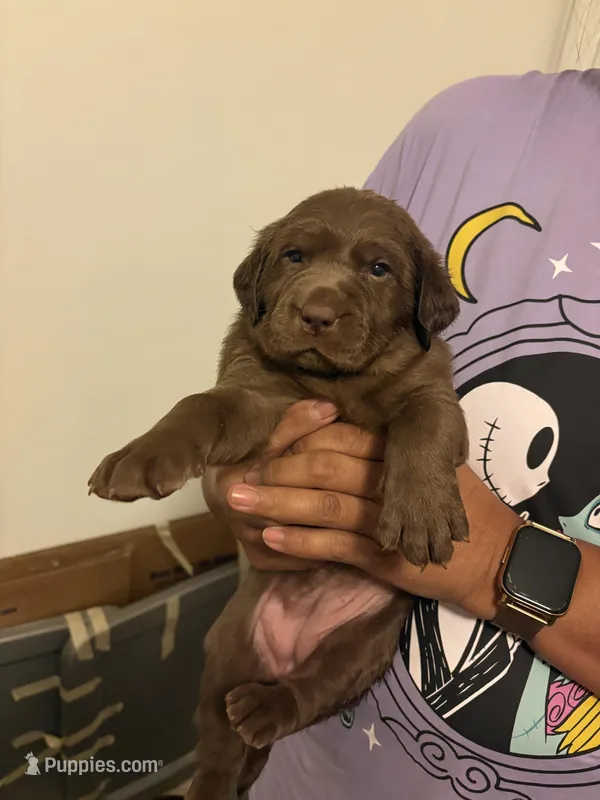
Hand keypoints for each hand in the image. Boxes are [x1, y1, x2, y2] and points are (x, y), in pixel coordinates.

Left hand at [203, 399, 517, 615]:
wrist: (489, 557)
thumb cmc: (445, 508)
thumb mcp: (414, 471)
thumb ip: (372, 458)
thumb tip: (314, 446)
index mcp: (396, 452)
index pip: (338, 436)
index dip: (295, 439)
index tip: (259, 445)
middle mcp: (391, 478)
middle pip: (323, 466)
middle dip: (275, 470)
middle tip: (234, 475)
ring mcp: (390, 517)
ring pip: (324, 504)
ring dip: (276, 502)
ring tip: (238, 502)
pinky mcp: (388, 556)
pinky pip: (336, 545)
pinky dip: (301, 541)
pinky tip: (270, 538)